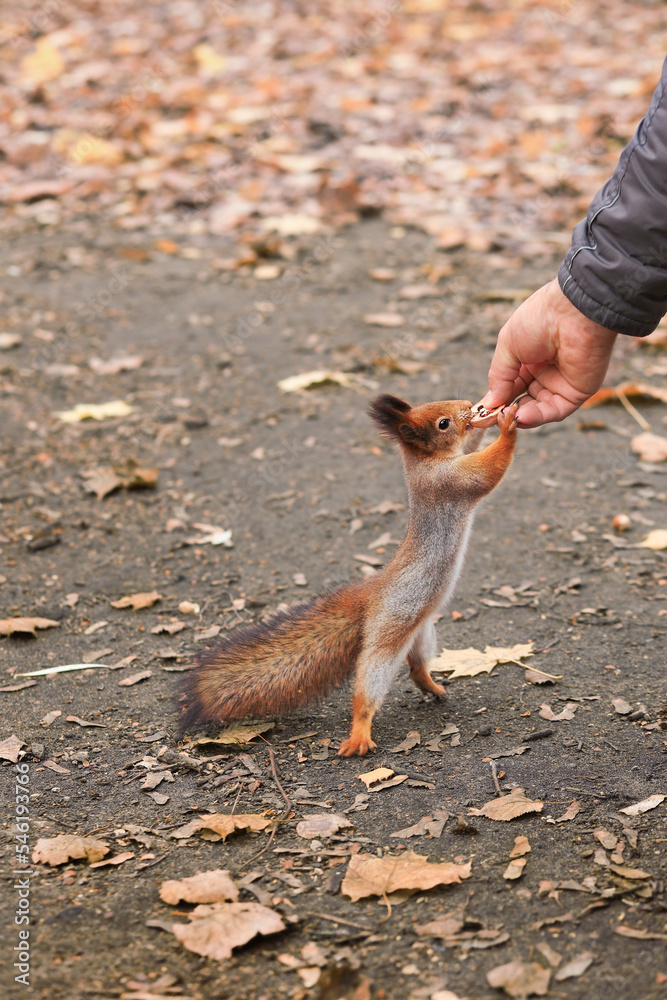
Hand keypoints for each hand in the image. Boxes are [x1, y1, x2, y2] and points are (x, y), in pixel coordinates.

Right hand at [481, 279, 617, 426]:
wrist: (573, 312)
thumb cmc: (539, 319)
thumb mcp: (508, 346)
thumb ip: (498, 377)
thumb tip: (489, 404)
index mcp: (529, 356)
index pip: (510, 384)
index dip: (497, 397)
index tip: (482, 411)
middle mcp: (545, 370)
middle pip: (523, 398)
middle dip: (508, 409)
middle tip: (493, 418)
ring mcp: (561, 382)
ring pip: (538, 408)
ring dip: (521, 416)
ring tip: (507, 417)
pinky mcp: (577, 391)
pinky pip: (555, 410)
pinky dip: (538, 417)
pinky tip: (521, 417)